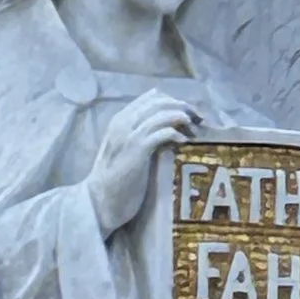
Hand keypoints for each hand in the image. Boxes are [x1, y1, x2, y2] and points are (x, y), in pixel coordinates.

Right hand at [86, 90, 198, 235]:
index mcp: (121, 119)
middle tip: (199, 120)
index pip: (152, 97)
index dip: (174, 101)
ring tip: (194, 131)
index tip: (189, 114)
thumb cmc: (115, 180)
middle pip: (160, 101)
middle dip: (183, 107)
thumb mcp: (125, 150)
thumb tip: (166, 128)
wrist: (100, 201)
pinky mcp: (137, 149)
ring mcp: (130, 135)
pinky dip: (176, 133)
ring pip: (162, 113)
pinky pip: (162, 132)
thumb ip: (140, 135)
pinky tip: (184, 141)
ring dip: (183, 118)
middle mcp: (124, 122)